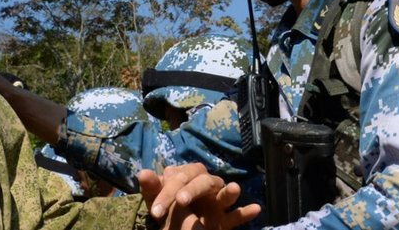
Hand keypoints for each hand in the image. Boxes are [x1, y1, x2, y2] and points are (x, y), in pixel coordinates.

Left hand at [137, 163, 260, 229]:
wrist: (177, 225)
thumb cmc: (167, 206)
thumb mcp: (157, 199)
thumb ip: (152, 187)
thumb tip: (142, 173)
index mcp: (187, 175)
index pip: (178, 178)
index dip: (166, 193)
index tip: (155, 212)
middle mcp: (204, 184)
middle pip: (202, 181)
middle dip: (191, 190)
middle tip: (180, 202)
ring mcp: (216, 202)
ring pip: (224, 194)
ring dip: (229, 192)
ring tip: (235, 188)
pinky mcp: (224, 220)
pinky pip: (237, 216)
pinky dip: (246, 212)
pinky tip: (256, 209)